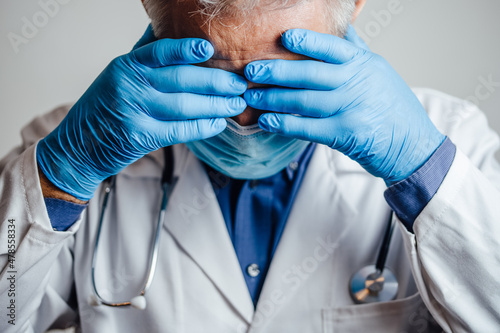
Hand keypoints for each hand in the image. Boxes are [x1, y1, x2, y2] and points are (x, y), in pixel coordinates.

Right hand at [37, 26, 246, 199]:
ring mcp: (135, 111)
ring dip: (216, 106)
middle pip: (181, 79)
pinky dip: (202, 127)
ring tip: (236, 105)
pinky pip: (180, 130)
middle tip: (240, 85)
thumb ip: (143, 53)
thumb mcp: (118, 73)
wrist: (80, 144)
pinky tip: (218, 124)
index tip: (211, 49)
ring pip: (185, 105)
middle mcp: (130, 85)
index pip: (160, 50)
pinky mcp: (141, 136)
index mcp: (127, 65)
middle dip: (216, 82)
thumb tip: (163, 27)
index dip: (187, 49)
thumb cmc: (106, 105)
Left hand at [243, 26, 444, 184]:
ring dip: (273, 99)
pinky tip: (267, 121)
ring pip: (304, 100)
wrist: (413, 146)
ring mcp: (352, 109)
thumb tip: (340, 28)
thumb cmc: (391, 107)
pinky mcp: (345, 135)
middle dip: (276, 72)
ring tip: (251, 96)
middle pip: (310, 74)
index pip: (332, 47)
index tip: (282, 37)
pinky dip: (284, 124)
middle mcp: (358, 83)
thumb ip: (355, 51)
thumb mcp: (379, 72)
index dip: (306, 41)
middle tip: (251, 70)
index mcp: (364, 64)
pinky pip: (307, 127)